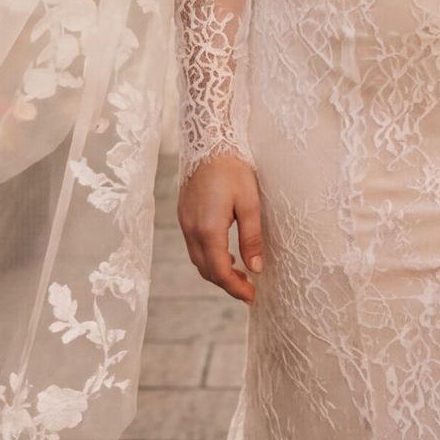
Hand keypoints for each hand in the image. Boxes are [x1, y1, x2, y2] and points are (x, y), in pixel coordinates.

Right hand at [178, 150, 263, 302]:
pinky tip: (225, 254)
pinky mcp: (184, 216)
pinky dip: (209, 258)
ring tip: (239, 274)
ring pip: (198, 261)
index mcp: (208, 229)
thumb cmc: (233, 170)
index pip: (219, 271)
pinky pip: (194, 247)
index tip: (252, 296)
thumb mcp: (250, 204)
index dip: (235, 287)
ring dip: (217, 272)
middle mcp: (191, 230)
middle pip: (206, 270)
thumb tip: (255, 268)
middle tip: (248, 290)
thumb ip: (251, 238)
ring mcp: (184, 223)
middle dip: (226, 284)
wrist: (208, 143)